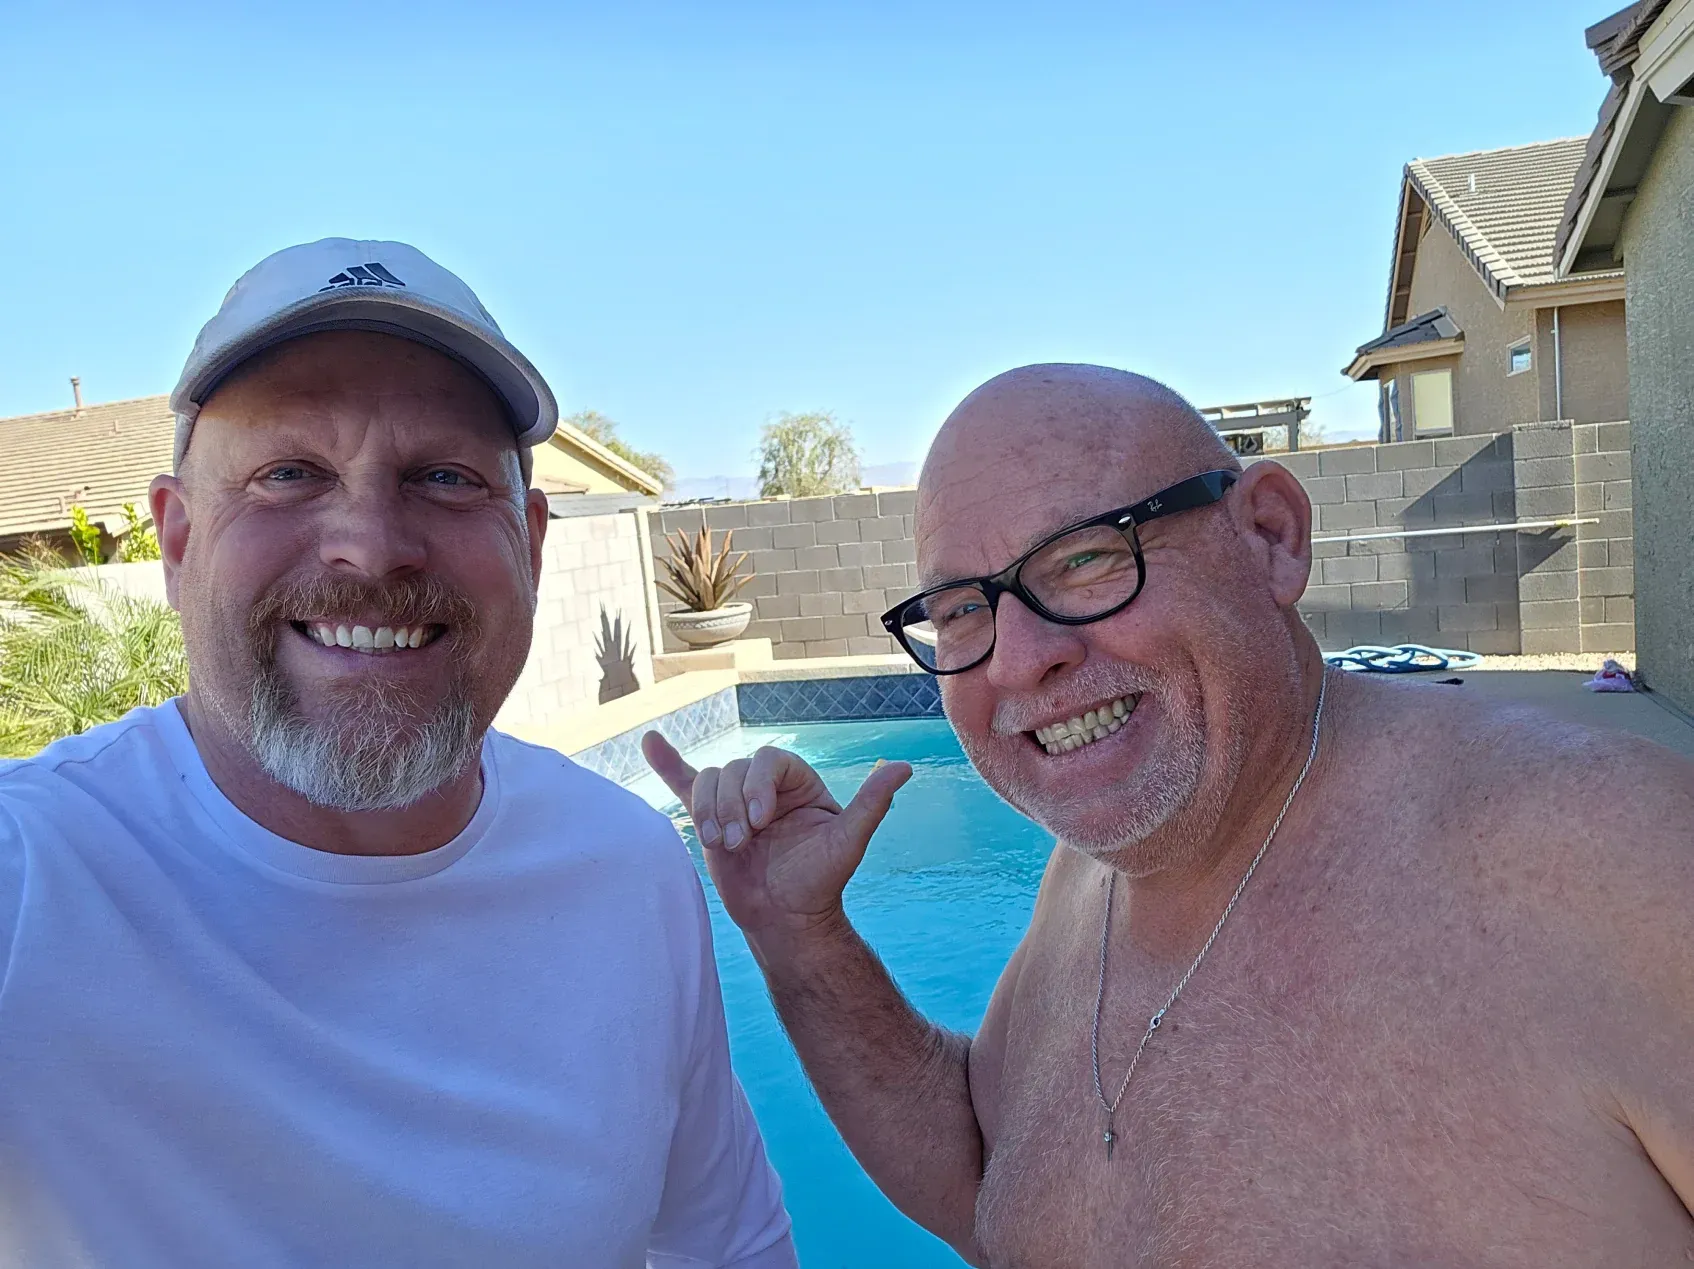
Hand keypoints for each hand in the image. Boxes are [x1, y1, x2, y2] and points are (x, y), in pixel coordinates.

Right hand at [642, 733, 911, 939]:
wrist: (785, 920)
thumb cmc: (819, 883)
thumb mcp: (847, 842)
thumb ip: (871, 803)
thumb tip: (904, 768)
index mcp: (797, 781)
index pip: (769, 760)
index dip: (758, 785)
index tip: (761, 822)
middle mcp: (765, 785)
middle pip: (734, 769)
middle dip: (732, 805)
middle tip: (743, 843)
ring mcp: (734, 800)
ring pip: (709, 780)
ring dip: (709, 811)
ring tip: (723, 845)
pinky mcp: (710, 818)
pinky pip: (685, 784)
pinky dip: (667, 764)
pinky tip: (650, 742)